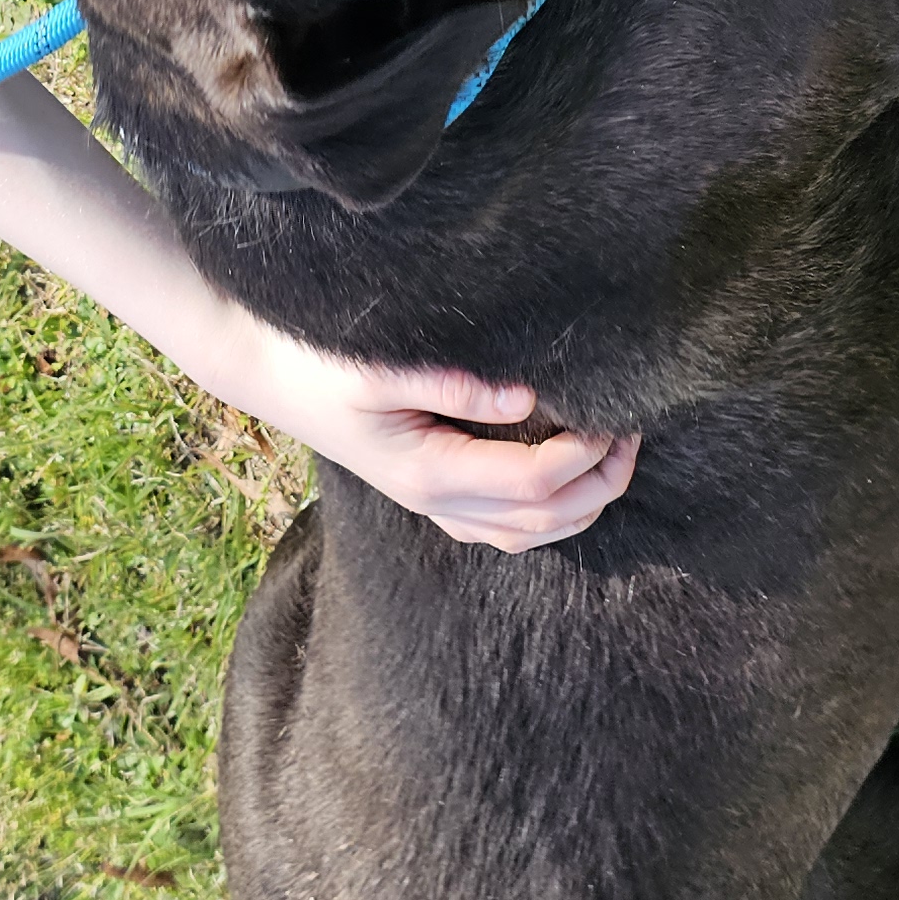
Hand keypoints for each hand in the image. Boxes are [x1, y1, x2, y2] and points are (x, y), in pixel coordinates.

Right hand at [194, 307, 640, 550]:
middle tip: (632, 433)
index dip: (586, 457)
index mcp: (430, 472)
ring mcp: (435, 506)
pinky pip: (505, 529)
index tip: (616, 416)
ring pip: (529, 535)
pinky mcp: (433, 496)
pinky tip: (570, 480)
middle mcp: (437, 501)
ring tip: (614, 455)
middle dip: (601, 483)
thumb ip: (453, 385)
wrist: (266, 375)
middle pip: (544, 519)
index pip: (534, 482)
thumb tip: (526, 399)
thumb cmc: (321, 364)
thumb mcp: (381, 368)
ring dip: (582, 504)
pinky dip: (550, 516)